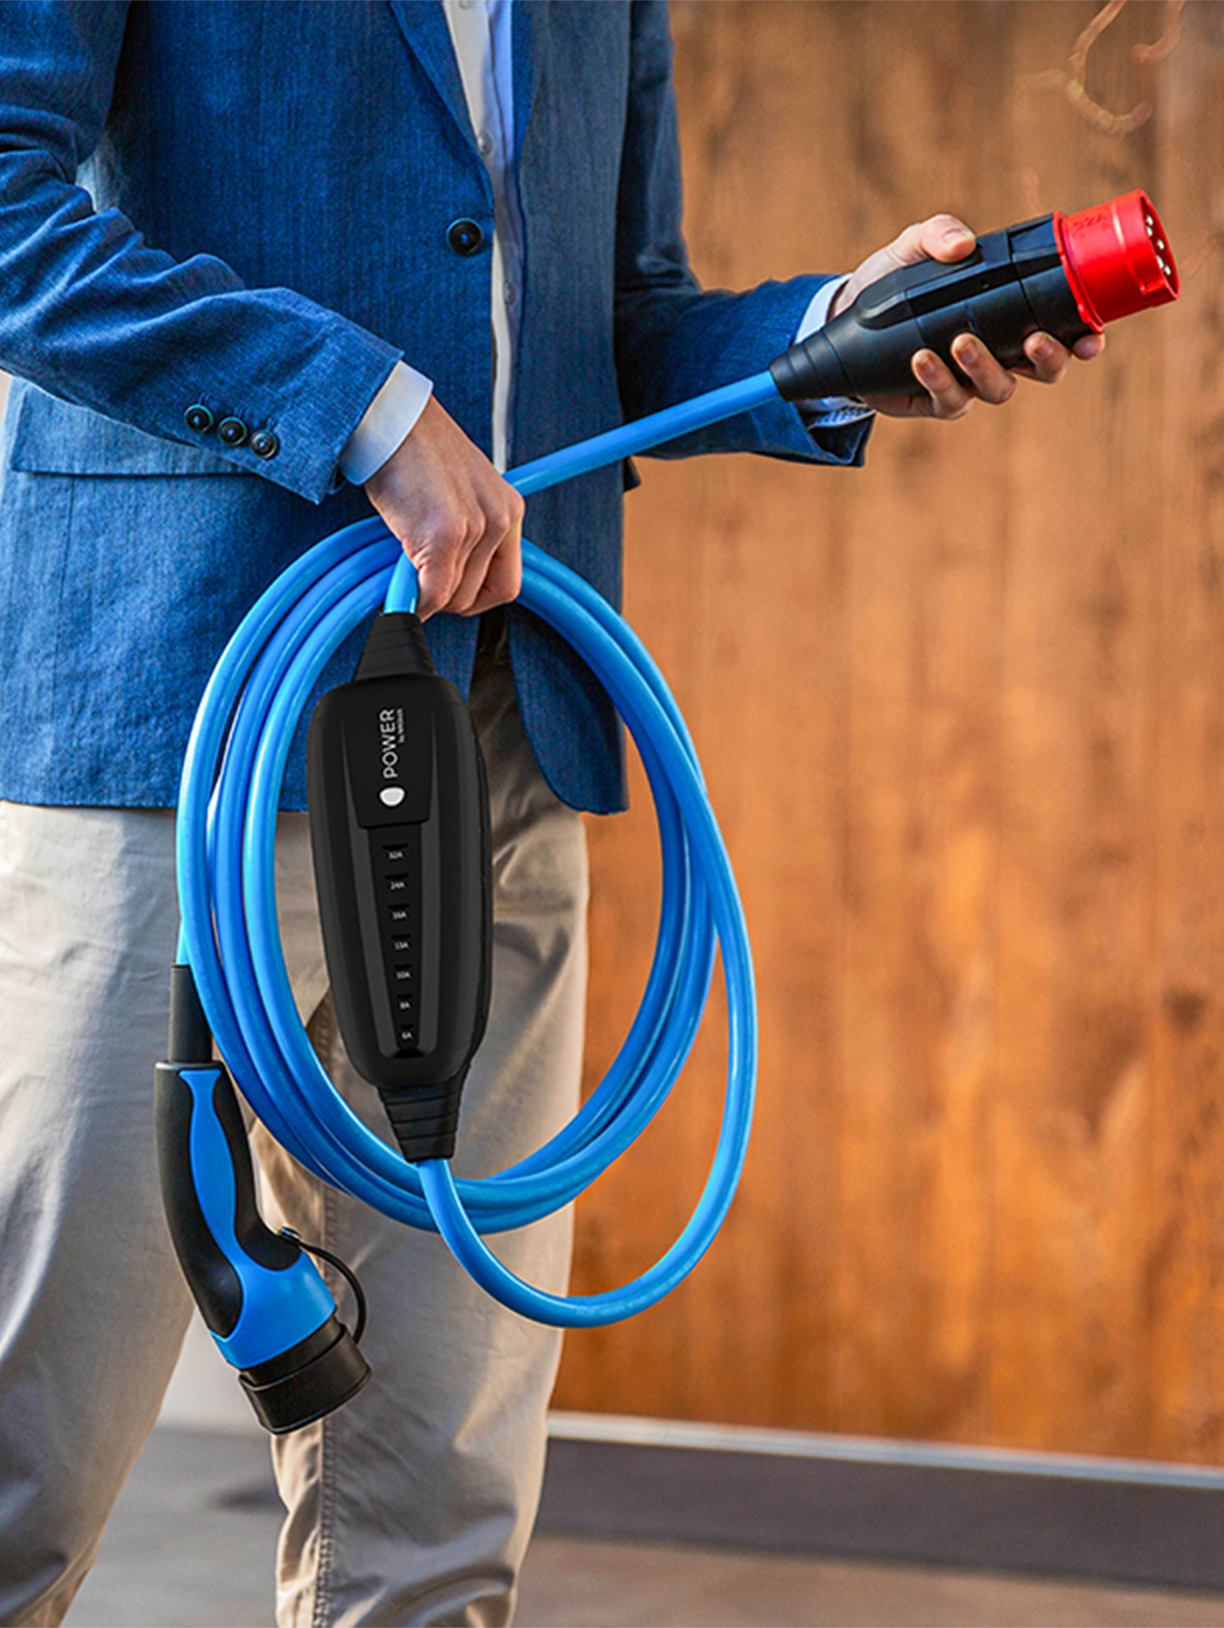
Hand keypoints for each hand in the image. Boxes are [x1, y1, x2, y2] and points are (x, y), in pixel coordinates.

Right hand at [364, 394, 524, 618]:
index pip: (506, 585)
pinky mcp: (445, 535)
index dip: (474, 598)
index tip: (447, 595)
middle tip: (416, 581)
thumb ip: (465, 538)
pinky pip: (431, 593)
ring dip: (422, 593)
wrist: (393, 420)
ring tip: (402, 568)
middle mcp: (500, 520)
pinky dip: (412, 601)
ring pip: (451, 597)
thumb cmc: (415, 453)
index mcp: (509, 511)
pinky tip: (396, 591)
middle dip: (442, 598)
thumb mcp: (457, 495)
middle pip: (476, 596)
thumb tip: (443, 590)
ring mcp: (475, 528)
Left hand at [830, 213, 1104, 418]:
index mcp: (1011, 315)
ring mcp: (969, 380)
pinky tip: (922, 358)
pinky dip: (939, 380)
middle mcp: (999, 352)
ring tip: (961, 341)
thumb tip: (963, 243)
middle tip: (1031, 341)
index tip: (1091, 336)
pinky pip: (950, 401)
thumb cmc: (892, 281)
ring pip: (999, 390)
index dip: (1084, 337)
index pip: (1064, 329)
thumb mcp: (913, 248)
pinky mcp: (936, 399)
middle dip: (1048, 360)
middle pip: (1045, 370)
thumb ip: (939, 233)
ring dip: (986, 368)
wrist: (844, 318)